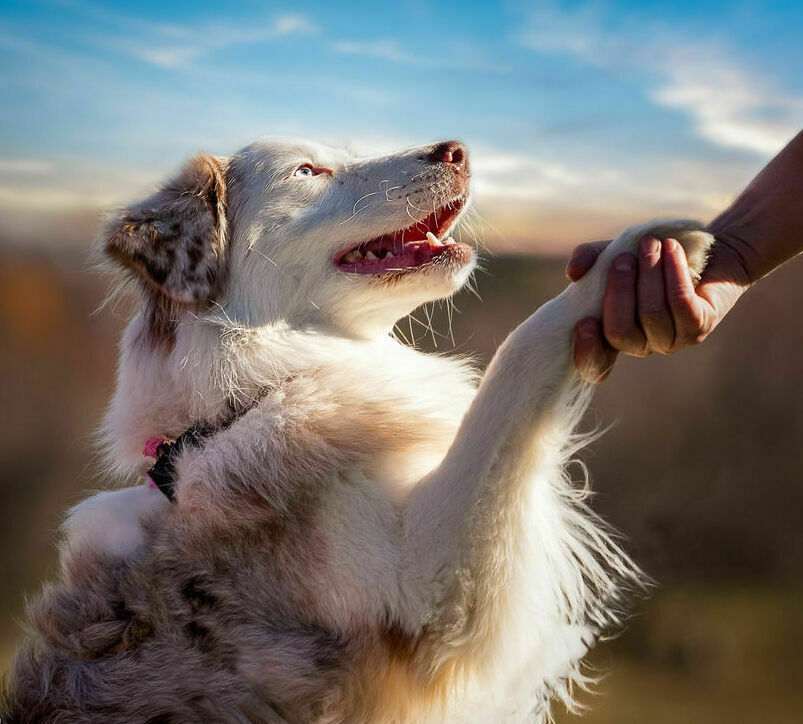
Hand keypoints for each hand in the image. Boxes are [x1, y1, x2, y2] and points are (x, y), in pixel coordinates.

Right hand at [568, 234, 751, 382]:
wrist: (700, 250)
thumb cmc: (649, 258)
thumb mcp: (612, 254)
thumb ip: (589, 259)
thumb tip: (574, 272)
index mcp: (614, 335)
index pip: (596, 365)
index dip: (588, 352)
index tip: (584, 323)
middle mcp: (641, 345)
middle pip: (620, 332)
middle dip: (619, 292)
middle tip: (624, 258)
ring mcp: (671, 340)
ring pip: (651, 313)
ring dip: (649, 272)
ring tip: (650, 243)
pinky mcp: (699, 326)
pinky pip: (680, 302)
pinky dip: (673, 272)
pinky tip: (671, 248)